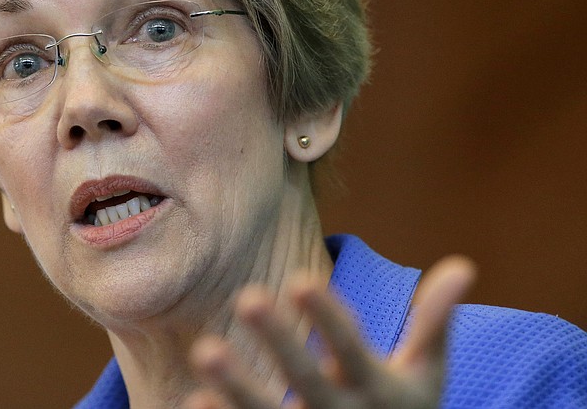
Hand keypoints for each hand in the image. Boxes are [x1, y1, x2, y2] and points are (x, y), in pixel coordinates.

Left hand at [186, 256, 476, 408]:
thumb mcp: (426, 374)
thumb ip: (435, 322)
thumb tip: (463, 265)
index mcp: (378, 390)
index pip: (352, 350)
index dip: (329, 318)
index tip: (299, 278)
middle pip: (308, 381)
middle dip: (280, 343)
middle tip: (248, 296)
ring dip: (239, 386)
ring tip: (204, 349)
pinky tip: (196, 401)